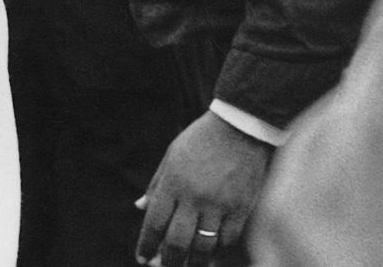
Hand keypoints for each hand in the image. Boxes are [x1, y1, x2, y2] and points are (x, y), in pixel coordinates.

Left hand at [135, 111, 271, 266]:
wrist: (240, 128)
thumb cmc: (200, 140)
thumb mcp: (171, 157)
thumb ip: (156, 185)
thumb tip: (140, 207)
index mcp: (172, 183)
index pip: (154, 223)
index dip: (147, 244)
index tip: (142, 258)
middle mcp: (194, 197)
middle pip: (178, 241)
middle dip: (169, 261)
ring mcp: (219, 204)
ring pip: (204, 246)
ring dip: (194, 262)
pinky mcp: (242, 208)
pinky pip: (228, 239)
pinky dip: (219, 250)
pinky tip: (213, 255)